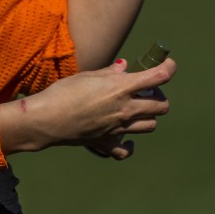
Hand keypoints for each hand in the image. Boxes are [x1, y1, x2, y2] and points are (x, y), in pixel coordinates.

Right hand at [0, 58, 175, 154]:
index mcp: (119, 88)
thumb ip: (109, 73)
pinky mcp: (106, 142)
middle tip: (146, 90)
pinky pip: (127, 149)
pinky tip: (127, 137)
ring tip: (136, 108)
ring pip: (150, 125)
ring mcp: (118, 128)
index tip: (168, 64)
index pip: (157, 77)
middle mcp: (124, 109)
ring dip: (148, 115)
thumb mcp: (86, 76)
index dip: (168, 68)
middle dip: (159, 95)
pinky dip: (130, 144)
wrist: (46, 119)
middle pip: (161, 105)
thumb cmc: (62, 92)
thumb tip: (124, 67)